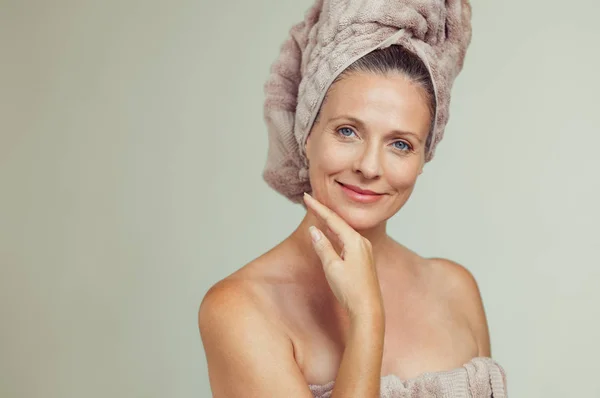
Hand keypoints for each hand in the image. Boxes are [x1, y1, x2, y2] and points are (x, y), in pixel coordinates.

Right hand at [303, 192, 384, 320]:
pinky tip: (331, 232)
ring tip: (318, 211)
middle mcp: (362, 242)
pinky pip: (347, 239)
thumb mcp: (331, 266)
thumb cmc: (350, 289)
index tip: (307, 196)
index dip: (318, 207)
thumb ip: (323, 246)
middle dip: (324, 211)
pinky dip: (336, 233)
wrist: (367, 308)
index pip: (332, 219)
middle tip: (310, 200)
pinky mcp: (363, 258)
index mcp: (355, 241)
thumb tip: (314, 230)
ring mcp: (364, 250)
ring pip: (344, 230)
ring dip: (330, 221)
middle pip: (339, 222)